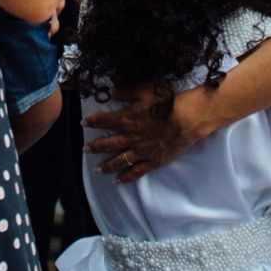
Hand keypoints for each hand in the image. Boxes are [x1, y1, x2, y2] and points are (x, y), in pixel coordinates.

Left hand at [86, 83, 214, 180]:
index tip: (83, 123)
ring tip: (96, 170)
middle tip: (85, 150)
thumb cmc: (166, 102)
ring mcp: (142, 151)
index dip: (93, 121)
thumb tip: (109, 93)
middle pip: (109, 143)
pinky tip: (118, 181)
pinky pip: (137, 171)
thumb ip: (125, 92)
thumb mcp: (144, 90)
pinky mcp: (153, 161)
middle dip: (96, 146)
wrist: (186, 119)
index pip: (105, 120)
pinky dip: (127, 176)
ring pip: (120, 160)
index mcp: (127, 119)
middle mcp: (131, 137)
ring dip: (107, 165)